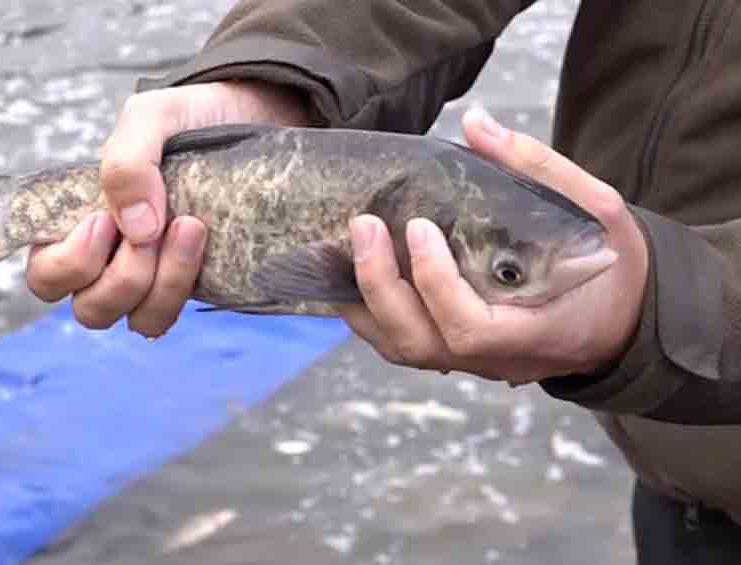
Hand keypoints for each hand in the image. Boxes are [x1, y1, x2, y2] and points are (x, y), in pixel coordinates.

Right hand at [26, 80, 309, 336]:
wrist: (250, 118)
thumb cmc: (187, 119)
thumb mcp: (150, 118)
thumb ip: (127, 163)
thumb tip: (136, 230)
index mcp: (77, 224)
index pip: (46, 275)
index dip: (68, 265)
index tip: (103, 222)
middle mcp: (108, 261)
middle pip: (90, 310)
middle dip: (123, 278)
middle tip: (153, 229)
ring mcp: (151, 278)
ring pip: (138, 321)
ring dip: (163, 285)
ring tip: (191, 226)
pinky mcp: (190, 286)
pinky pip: (174, 315)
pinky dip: (184, 287)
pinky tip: (205, 242)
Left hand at [338, 108, 648, 383]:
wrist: (622, 321)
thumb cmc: (613, 268)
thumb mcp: (598, 211)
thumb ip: (539, 169)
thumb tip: (476, 123)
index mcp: (535, 331)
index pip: (467, 327)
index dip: (435, 283)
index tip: (418, 226)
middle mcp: (495, 358)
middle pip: (418, 344)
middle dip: (380, 286)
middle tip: (362, 225)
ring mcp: (472, 362)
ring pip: (402, 350)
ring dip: (365, 300)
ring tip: (346, 244)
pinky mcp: (458, 353)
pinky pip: (403, 344)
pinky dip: (372, 311)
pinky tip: (355, 270)